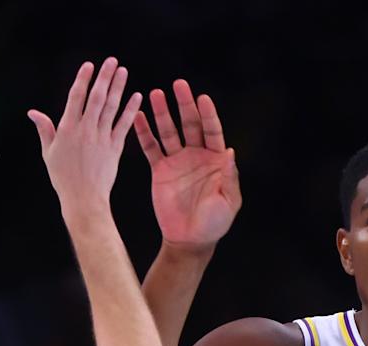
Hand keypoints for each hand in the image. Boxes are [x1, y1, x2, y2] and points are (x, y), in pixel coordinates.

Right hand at [28, 59, 142, 216]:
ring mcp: (102, 138)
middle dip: (104, 77)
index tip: (89, 65)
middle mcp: (86, 130)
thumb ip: (45, 129)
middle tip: (112, 61)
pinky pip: (124, 125)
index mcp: (67, 129)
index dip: (83, 79)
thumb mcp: (48, 153)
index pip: (76, 97)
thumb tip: (33, 112)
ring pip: (111, 107)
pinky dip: (131, 110)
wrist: (83, 199)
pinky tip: (137, 96)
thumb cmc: (63, 178)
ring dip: (118, 87)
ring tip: (123, 71)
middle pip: (96, 97)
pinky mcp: (115, 148)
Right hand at [134, 79, 239, 248]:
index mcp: (216, 160)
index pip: (212, 130)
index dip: (208, 115)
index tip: (202, 98)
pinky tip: (137, 116)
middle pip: (190, 124)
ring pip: (169, 131)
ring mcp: (177, 161)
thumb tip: (230, 152)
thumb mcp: (228, 202)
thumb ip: (229, 178)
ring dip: (162, 113)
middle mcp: (196, 155)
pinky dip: (144, 133)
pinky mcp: (160, 170)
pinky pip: (151, 148)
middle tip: (178, 84)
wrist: (189, 240)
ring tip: (154, 93)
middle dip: (184, 104)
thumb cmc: (214, 224)